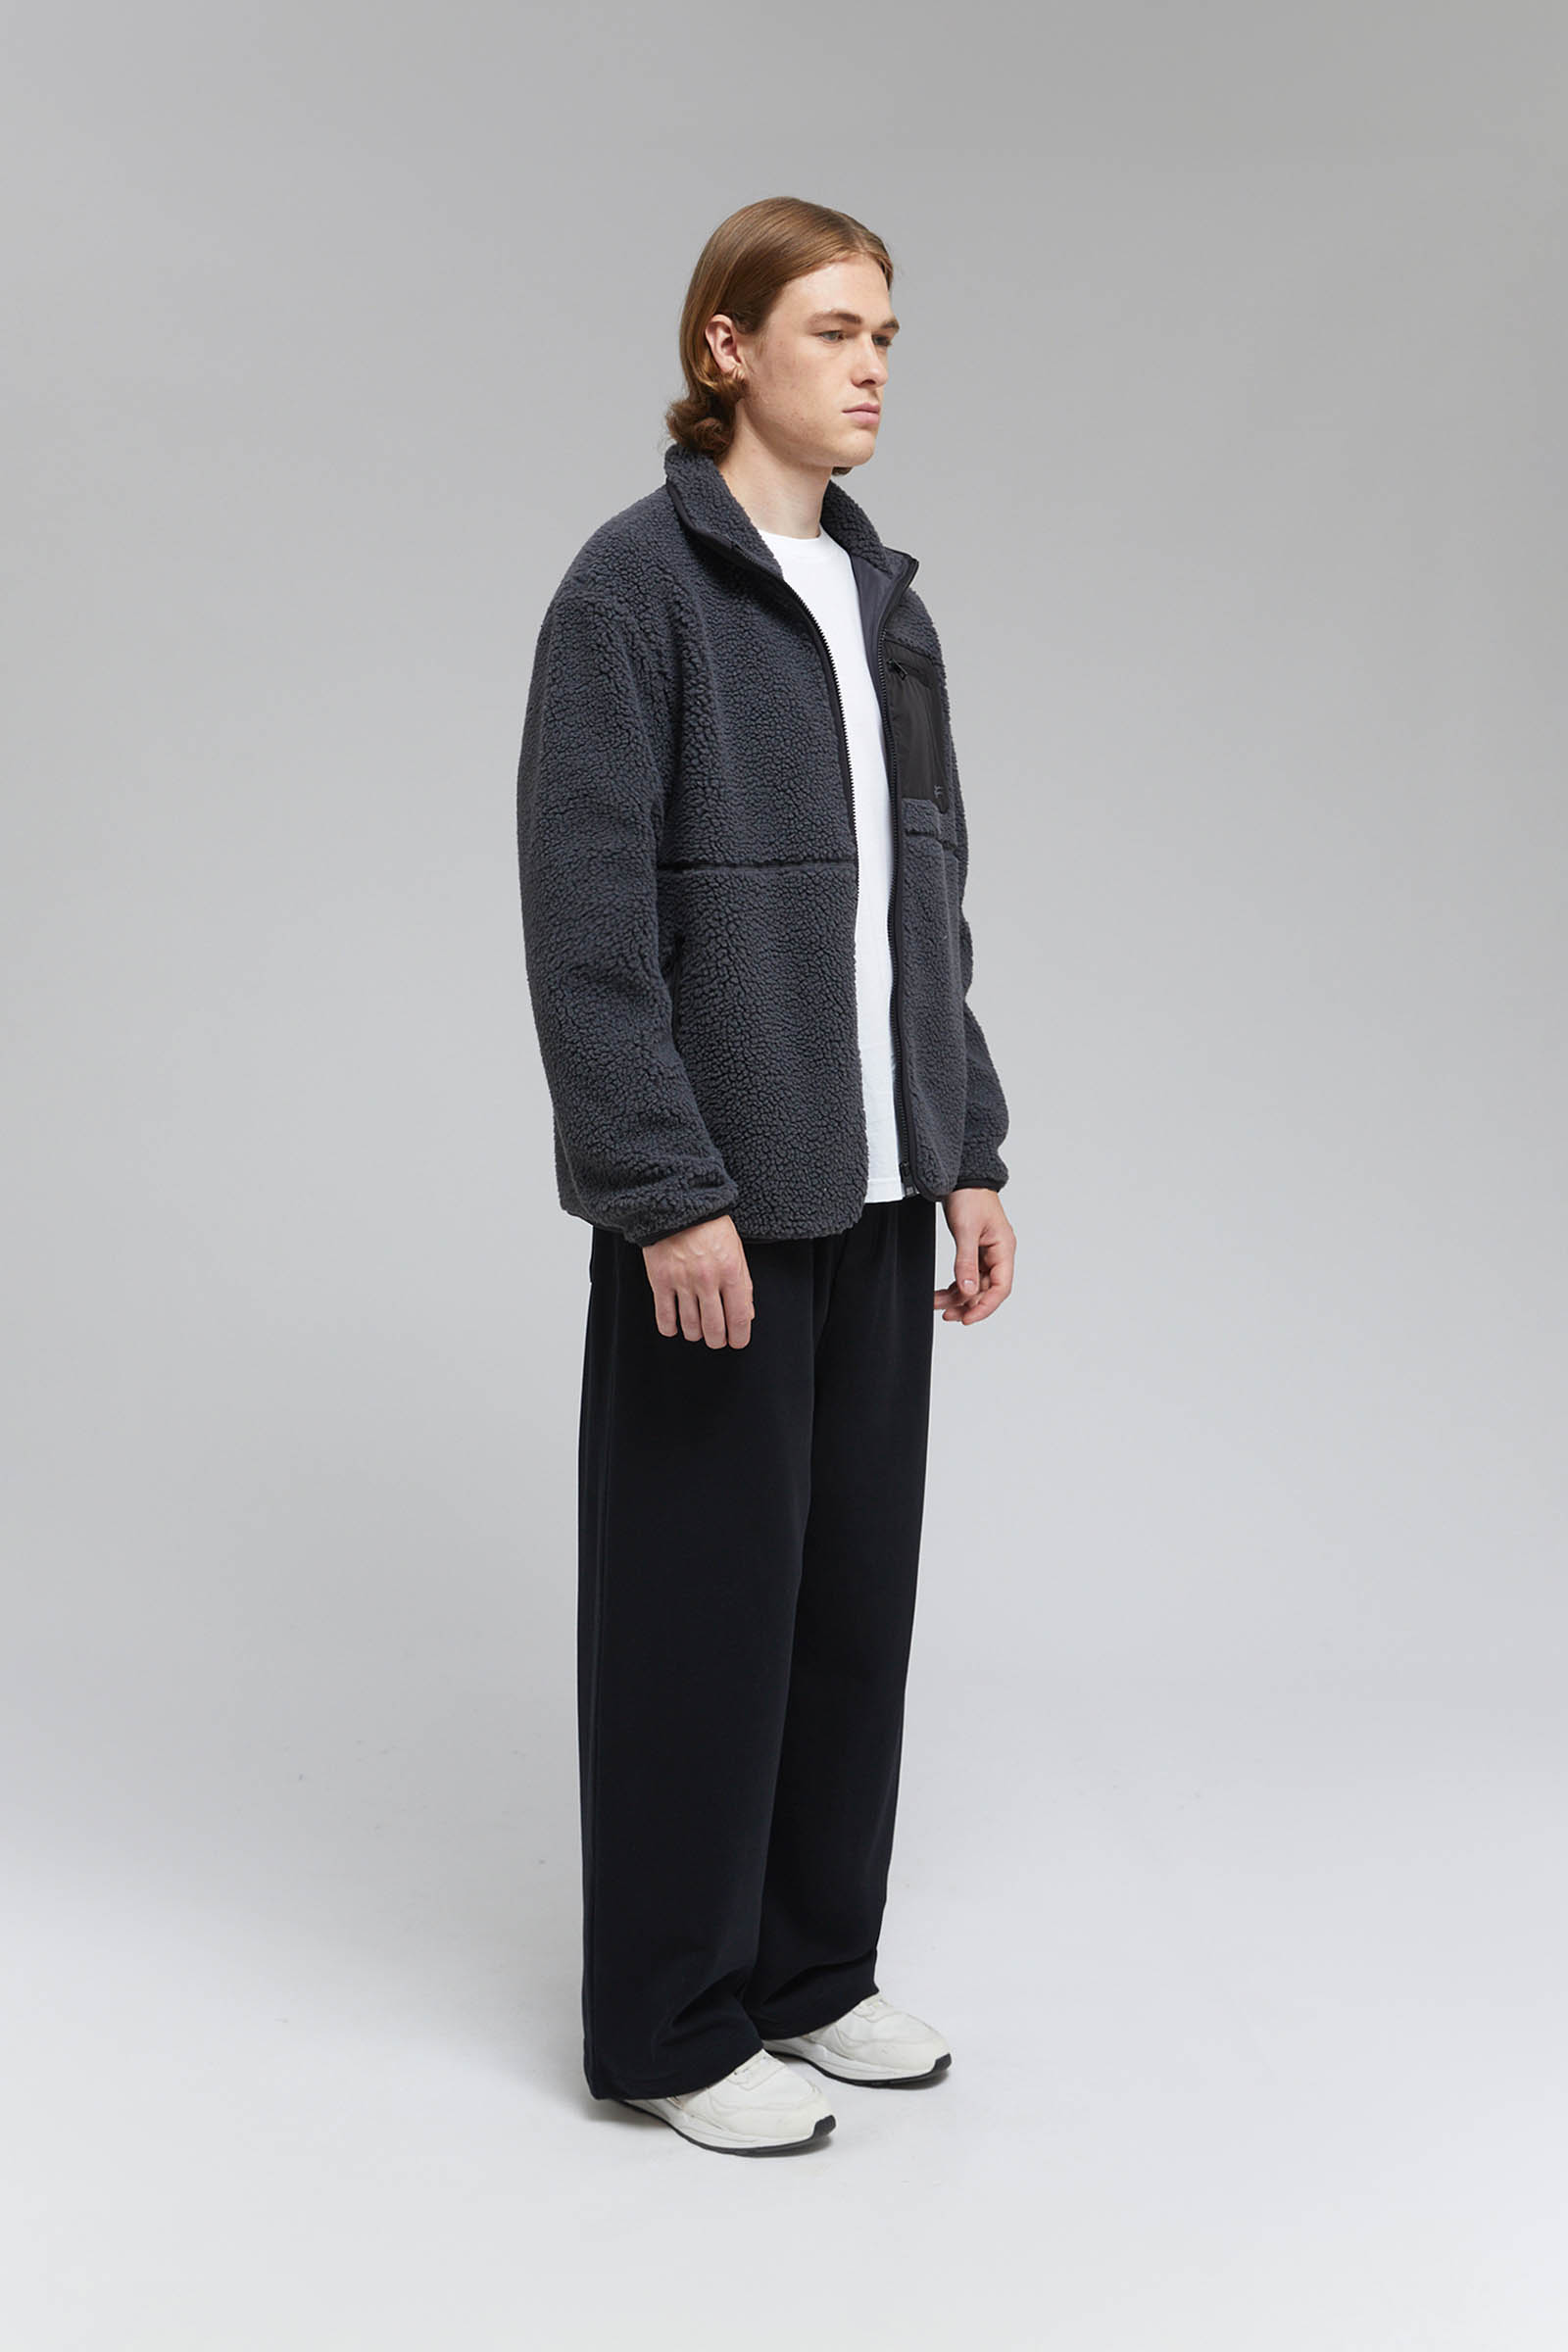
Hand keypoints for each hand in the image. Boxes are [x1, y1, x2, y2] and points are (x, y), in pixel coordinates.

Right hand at [643, 1214, 754, 1346]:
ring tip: (697, 1330)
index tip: (737, 1342)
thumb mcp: (736, 1251)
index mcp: (731, 1271)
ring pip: (690, 1326)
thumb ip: (743, 1285)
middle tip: (716, 1339)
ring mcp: (682, 1281)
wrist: (677, 1204)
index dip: (739, 1337)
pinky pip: (665, 1316)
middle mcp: (707, 1280)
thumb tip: (746, 1315)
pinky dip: (670, 1328)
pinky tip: (675, 1327)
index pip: (739, 1317)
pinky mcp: (659, 1280)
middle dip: (716, 1339)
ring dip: (695, 1334)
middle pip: (714, 1328)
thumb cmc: (710, 1227)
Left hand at [934, 1188, 1014, 1324]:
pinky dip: (955, 1286)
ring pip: (974, 1285)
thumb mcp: (965, 1230)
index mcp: (1004, 1248)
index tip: (967, 1318)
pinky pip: (967, 1275)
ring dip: (957, 1297)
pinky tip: (942, 1294)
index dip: (985, 1306)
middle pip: (987, 1290)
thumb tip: (967, 1291)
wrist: (961, 1177)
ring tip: (937, 1305)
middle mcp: (998, 1253)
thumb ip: (965, 1262)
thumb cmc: (969, 1196)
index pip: (1001, 1287)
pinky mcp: (974, 1250)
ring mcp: (986, 1253)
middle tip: (947, 1316)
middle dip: (967, 1304)